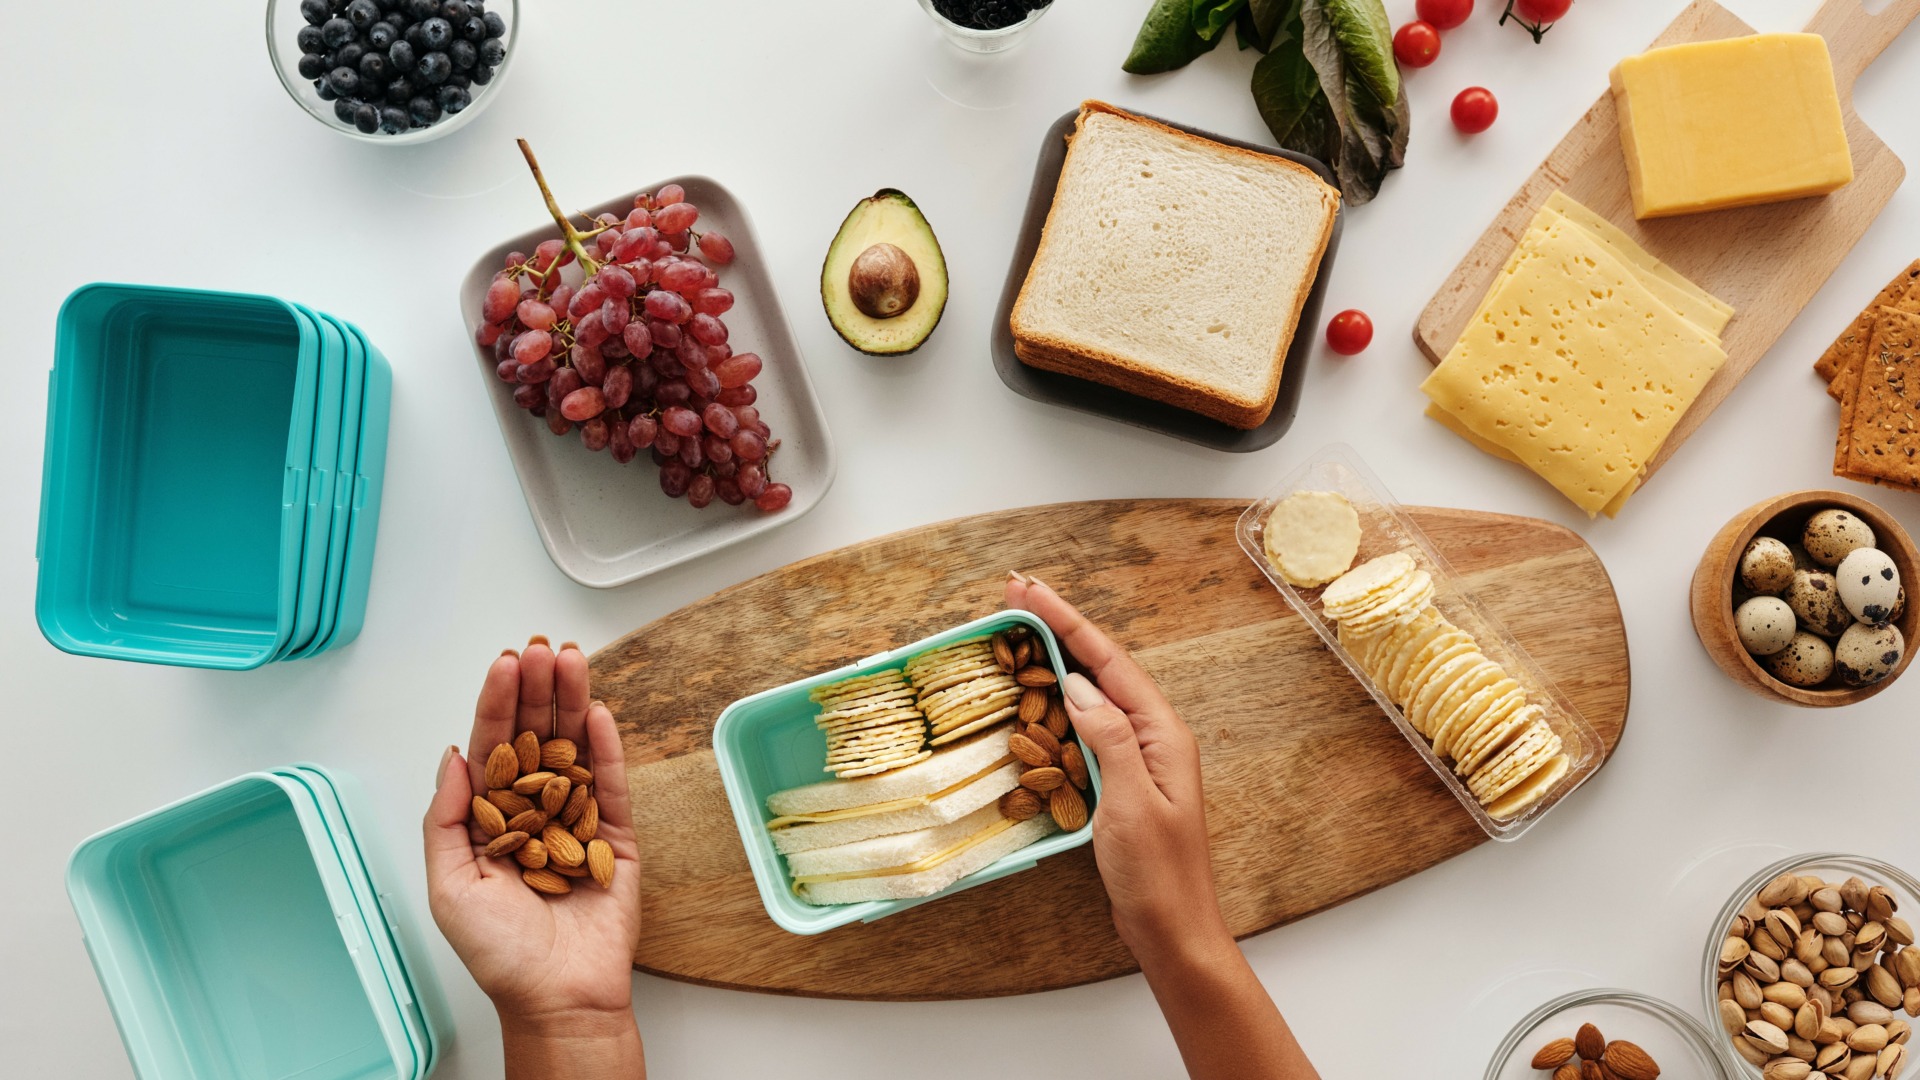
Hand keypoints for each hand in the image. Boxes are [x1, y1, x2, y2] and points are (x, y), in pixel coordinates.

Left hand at [423, 640, 641, 1031]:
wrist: (557, 994)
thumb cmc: (499, 954)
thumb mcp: (449, 885)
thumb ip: (447, 818)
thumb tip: (453, 757)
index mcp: (491, 820)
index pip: (493, 749)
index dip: (497, 706)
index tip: (503, 665)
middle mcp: (534, 811)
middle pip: (536, 736)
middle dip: (537, 691)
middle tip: (540, 650)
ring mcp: (577, 820)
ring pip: (574, 749)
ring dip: (572, 703)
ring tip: (571, 661)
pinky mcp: (616, 837)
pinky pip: (611, 784)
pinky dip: (606, 747)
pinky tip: (598, 712)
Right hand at [1004, 574, 1228, 965]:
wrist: (1172, 929)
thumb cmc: (1158, 874)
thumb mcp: (1131, 802)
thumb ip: (1109, 738)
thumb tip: (1080, 685)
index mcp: (1163, 734)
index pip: (1109, 662)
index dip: (1067, 621)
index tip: (1029, 591)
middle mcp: (1153, 737)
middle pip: (1101, 667)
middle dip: (1059, 627)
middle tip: (1015, 593)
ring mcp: (1137, 758)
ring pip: (1092, 693)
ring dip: (1056, 658)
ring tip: (1020, 628)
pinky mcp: (1120, 779)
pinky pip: (1086, 726)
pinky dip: (1058, 702)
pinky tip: (1038, 695)